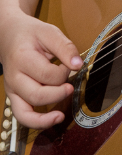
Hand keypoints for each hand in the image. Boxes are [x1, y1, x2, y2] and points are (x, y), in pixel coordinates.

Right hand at [0, 12, 82, 129]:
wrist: (9, 35)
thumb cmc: (31, 34)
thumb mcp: (50, 32)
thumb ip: (65, 47)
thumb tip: (79, 65)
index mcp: (22, 58)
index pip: (46, 74)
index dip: (63, 72)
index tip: (69, 65)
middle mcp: (13, 77)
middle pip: (37, 95)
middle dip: (58, 94)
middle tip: (70, 86)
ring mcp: (12, 90)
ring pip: (26, 113)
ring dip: (47, 116)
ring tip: (61, 114)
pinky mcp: (14, 97)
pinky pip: (23, 117)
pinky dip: (37, 123)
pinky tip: (53, 119)